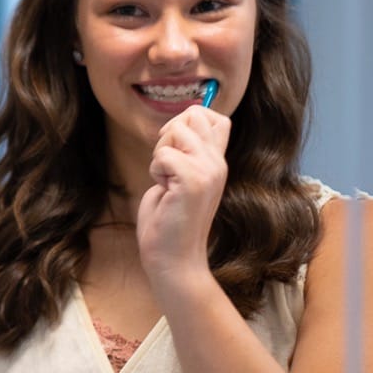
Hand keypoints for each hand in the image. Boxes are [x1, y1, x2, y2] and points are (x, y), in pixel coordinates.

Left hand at [136, 106, 230, 300]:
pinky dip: (155, 170)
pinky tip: (164, 191)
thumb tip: (175, 126)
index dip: (190, 120)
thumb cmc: (168, 221)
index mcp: (217, 163)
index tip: (175, 147)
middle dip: (170, 132)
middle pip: (196, 114)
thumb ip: (184, 155)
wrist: (173, 259)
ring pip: (176, 130)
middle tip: (166, 164)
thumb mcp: (180, 179)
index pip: (217, 118)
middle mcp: (217, 164)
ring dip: (160, 153)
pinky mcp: (192, 181)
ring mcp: (208, 171)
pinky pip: (163, 155)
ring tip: (166, 181)